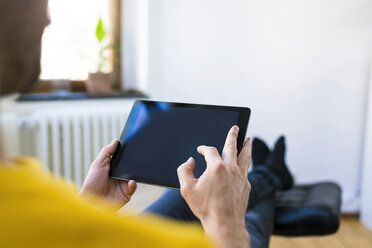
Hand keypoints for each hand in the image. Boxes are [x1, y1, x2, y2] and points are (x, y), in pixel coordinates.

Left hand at [80, 140, 136, 206]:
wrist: (92, 202)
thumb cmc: (92, 183)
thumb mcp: (98, 164)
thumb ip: (107, 152)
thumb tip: (115, 142)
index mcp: (112, 168)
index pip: (122, 159)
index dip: (126, 154)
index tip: (132, 146)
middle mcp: (118, 176)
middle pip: (130, 167)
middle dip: (133, 163)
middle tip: (136, 159)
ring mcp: (122, 185)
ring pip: (134, 176)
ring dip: (134, 174)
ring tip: (133, 172)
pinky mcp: (126, 194)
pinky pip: (134, 187)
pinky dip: (133, 184)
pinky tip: (130, 182)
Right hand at [177, 126, 251, 247]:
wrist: (225, 224)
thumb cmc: (206, 208)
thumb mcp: (186, 189)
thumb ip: (184, 171)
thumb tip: (189, 162)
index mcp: (217, 167)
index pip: (210, 150)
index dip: (204, 148)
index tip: (200, 150)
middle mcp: (231, 169)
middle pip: (233, 147)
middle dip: (233, 136)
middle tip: (236, 128)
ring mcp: (241, 177)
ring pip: (245, 157)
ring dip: (246, 147)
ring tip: (249, 140)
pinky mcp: (246, 186)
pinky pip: (246, 170)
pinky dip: (245, 164)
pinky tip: (244, 164)